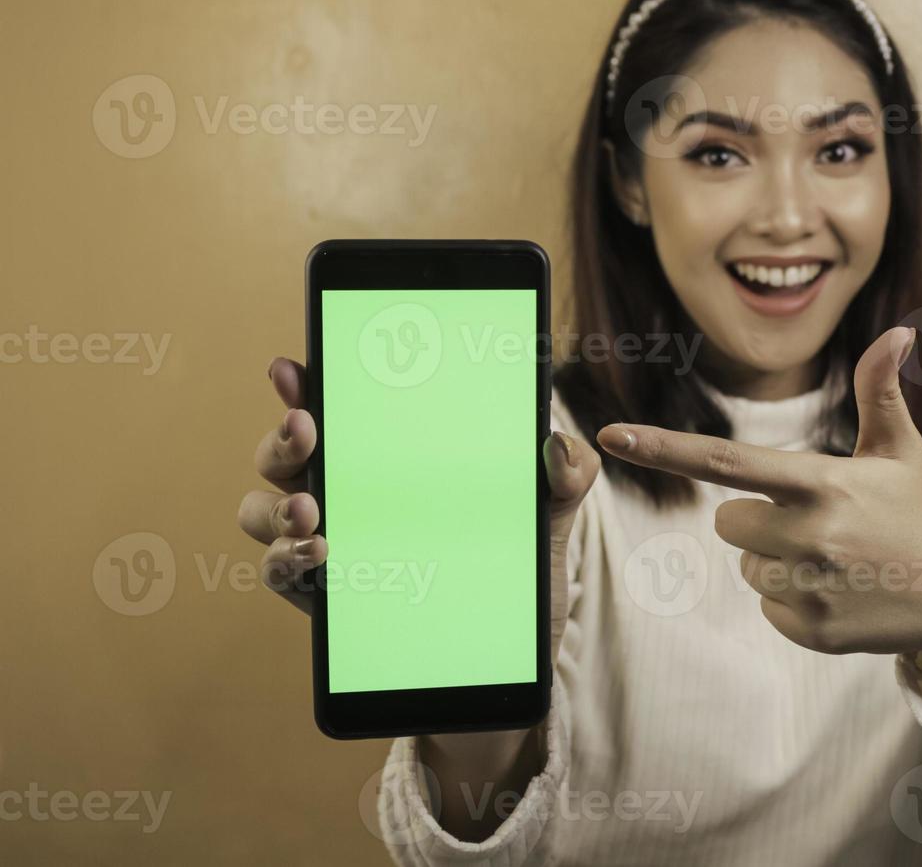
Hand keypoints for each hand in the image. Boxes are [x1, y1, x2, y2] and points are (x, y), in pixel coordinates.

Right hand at [237, 358, 600, 662]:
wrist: (509, 647)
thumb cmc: (515, 558)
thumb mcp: (549, 509)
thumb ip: (566, 471)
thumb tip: (557, 444)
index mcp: (384, 454)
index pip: (332, 405)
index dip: (302, 382)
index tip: (293, 367)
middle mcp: (342, 489)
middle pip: (281, 451)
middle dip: (283, 436)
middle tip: (305, 428)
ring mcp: (324, 540)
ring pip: (262, 508)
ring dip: (277, 504)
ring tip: (310, 511)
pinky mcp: (321, 593)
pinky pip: (278, 570)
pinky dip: (286, 558)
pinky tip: (319, 552)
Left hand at [595, 327, 921, 657]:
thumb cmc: (921, 510)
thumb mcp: (900, 449)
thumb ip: (879, 390)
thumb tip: (896, 332)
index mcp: (823, 484)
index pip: (725, 463)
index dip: (662, 447)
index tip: (609, 435)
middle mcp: (811, 537)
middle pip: (729, 522)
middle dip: (758, 517)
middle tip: (817, 519)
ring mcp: (811, 588)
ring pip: (747, 566)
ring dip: (778, 559)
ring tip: (838, 558)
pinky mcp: (813, 631)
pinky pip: (768, 608)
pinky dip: (794, 599)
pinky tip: (842, 591)